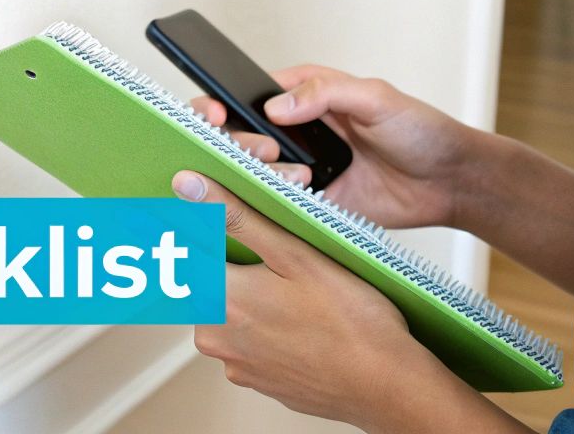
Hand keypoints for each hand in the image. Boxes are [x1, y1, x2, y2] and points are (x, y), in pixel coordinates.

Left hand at [170, 168, 430, 428]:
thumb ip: (237, 218)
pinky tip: (303, 320)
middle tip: (282, 257)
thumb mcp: (296, 254)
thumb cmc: (352, 321)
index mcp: (219, 299)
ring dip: (253, 296)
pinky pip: (249, 341)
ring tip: (299, 293)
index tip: (237, 227)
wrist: (386, 386)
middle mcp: (216, 337)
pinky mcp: (255, 381)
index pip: (187, 251)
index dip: (210, 228)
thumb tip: (189, 187)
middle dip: (237, 264)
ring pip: (230, 311)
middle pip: (209, 281)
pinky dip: (268, 327)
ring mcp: (235, 364)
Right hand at [189, 64, 482, 230]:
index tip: (216, 114)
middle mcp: (297, 131)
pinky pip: (278, 203)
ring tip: (302, 176)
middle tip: (265, 150)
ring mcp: (302, 167)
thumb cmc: (419, 129)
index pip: (249, 93)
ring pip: (253, 171)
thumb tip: (276, 106)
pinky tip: (297, 195)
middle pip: (240, 134)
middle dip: (239, 142)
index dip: (223, 103)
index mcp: (306, 95)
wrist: (447, 181)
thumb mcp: (375, 97)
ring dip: (263, 173)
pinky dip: (274, 202)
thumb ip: (325, 92)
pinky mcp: (313, 201)